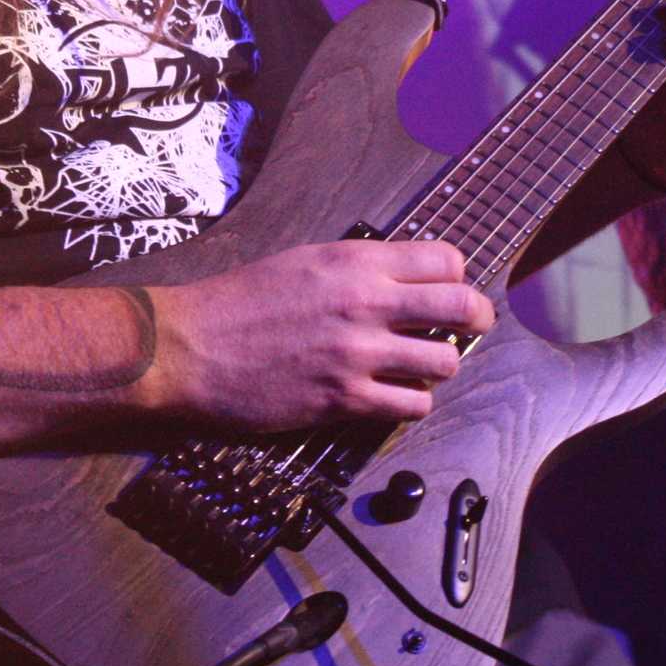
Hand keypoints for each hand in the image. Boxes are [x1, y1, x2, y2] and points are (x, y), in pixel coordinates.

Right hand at [153, 239, 496, 432]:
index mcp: (356, 261)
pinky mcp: (346, 399)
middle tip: (470, 327)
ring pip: (446, 362)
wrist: (190, 347)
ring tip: (421, 367)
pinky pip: (412, 405)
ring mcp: (360, 353)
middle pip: (462, 307)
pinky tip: (393, 396)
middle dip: (475, 318)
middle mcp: (367, 302)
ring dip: (439, 366)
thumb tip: (398, 279)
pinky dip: (411, 402)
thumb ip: (356, 268)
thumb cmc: (238, 302)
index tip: (448, 290)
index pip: (445, 261)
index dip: (455, 277)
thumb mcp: (303, 260)